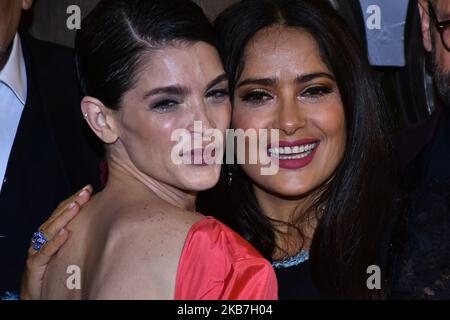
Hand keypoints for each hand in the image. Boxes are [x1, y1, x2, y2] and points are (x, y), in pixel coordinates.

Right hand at [20, 185, 92, 299]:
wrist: (36, 292)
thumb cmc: (53, 268)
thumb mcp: (67, 248)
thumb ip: (77, 234)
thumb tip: (100, 218)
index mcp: (51, 231)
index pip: (62, 210)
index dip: (75, 198)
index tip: (89, 188)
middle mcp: (43, 237)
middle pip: (57, 215)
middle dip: (72, 202)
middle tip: (86, 191)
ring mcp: (37, 249)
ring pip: (50, 229)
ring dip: (64, 217)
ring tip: (76, 206)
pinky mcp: (35, 264)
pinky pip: (46, 251)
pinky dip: (55, 242)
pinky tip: (64, 233)